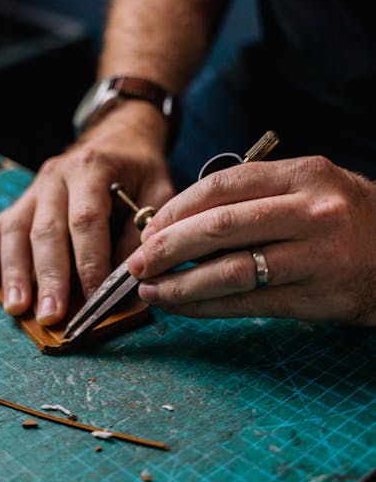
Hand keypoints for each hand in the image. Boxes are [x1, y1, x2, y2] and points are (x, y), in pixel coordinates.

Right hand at [0, 102, 174, 323]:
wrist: (117, 136)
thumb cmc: (138, 169)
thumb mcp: (158, 190)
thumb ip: (145, 230)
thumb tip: (131, 274)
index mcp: (91, 169)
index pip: (86, 220)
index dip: (90, 262)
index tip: (96, 298)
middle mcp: (55, 176)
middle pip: (46, 231)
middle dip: (49, 278)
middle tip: (51, 316)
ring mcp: (33, 189)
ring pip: (15, 232)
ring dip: (15, 273)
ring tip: (18, 309)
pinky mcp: (21, 201)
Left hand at [128, 156, 375, 325]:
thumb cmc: (344, 223)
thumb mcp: (309, 192)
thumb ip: (255, 199)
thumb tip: (180, 226)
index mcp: (303, 175)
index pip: (222, 185)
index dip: (176, 209)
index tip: (149, 228)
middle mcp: (311, 210)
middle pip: (219, 226)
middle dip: (167, 246)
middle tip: (137, 264)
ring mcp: (315, 254)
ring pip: (230, 269)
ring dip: (180, 282)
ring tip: (151, 291)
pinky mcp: (315, 295)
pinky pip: (247, 302)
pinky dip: (206, 305)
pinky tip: (182, 307)